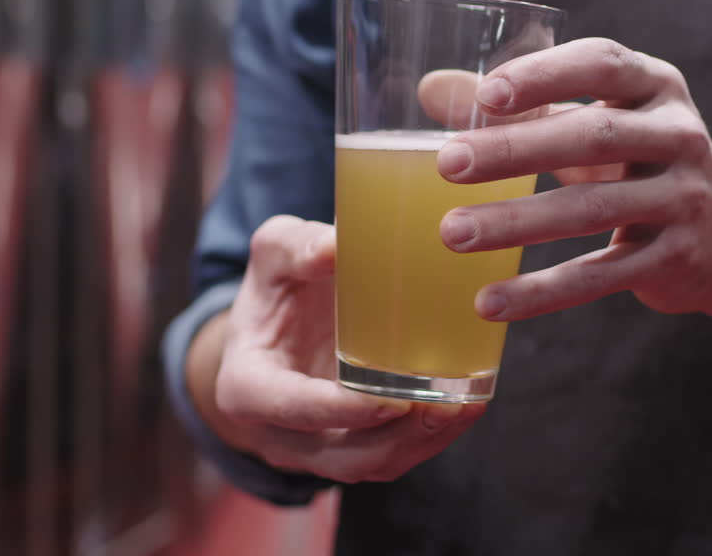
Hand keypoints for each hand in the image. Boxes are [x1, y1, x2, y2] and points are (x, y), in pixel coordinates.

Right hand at [206, 215, 485, 482]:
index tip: (387, 400)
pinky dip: (429, 438)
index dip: (337, 411)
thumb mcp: (274, 256)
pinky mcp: (352, 448)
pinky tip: (463, 406)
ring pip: (373, 465)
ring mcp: (317, 449)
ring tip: (463, 408)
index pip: (288, 408)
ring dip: (421, 443)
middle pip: (341, 455)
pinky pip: (392, 455)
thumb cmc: (277, 288)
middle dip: (396, 438)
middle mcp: (280, 431)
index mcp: (248, 386)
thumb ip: (297, 248)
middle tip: (442, 407)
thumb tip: (337, 246)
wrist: (278, 327)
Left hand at [433, 38, 711, 320]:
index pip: (603, 64)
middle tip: (447, 163)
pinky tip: (490, 301)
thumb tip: (430, 88)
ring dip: (517, 222)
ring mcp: (683, 199)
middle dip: (516, 150)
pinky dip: (543, 291)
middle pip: (594, 137)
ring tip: (452, 233)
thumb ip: (521, 106)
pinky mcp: (676, 258)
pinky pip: (601, 275)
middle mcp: (679, 135)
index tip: (488, 93)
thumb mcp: (595, 122)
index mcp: (655, 87)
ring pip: (592, 210)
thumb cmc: (641, 164)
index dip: (546, 75)